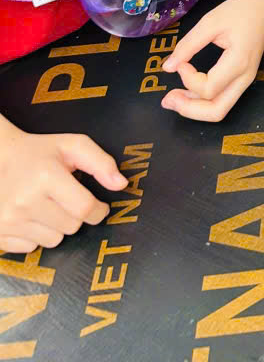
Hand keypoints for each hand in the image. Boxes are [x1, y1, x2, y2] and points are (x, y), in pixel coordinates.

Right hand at [0, 122, 125, 251]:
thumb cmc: (39, 152)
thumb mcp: (72, 146)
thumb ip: (101, 162)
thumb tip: (121, 184)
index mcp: (46, 176)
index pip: (85, 208)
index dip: (99, 210)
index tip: (100, 207)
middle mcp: (25, 200)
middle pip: (71, 227)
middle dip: (76, 215)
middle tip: (65, 198)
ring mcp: (8, 219)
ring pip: (53, 240)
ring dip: (56, 226)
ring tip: (46, 205)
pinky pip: (31, 248)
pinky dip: (36, 235)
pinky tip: (31, 216)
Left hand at [161, 0, 263, 121]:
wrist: (262, 6)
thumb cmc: (239, 11)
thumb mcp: (210, 22)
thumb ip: (188, 45)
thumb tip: (168, 67)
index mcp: (239, 62)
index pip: (208, 88)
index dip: (188, 79)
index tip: (180, 61)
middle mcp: (245, 77)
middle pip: (217, 110)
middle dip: (189, 110)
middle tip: (167, 100)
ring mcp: (245, 80)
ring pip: (220, 108)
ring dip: (194, 108)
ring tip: (172, 99)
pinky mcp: (242, 78)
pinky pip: (222, 98)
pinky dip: (203, 101)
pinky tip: (187, 93)